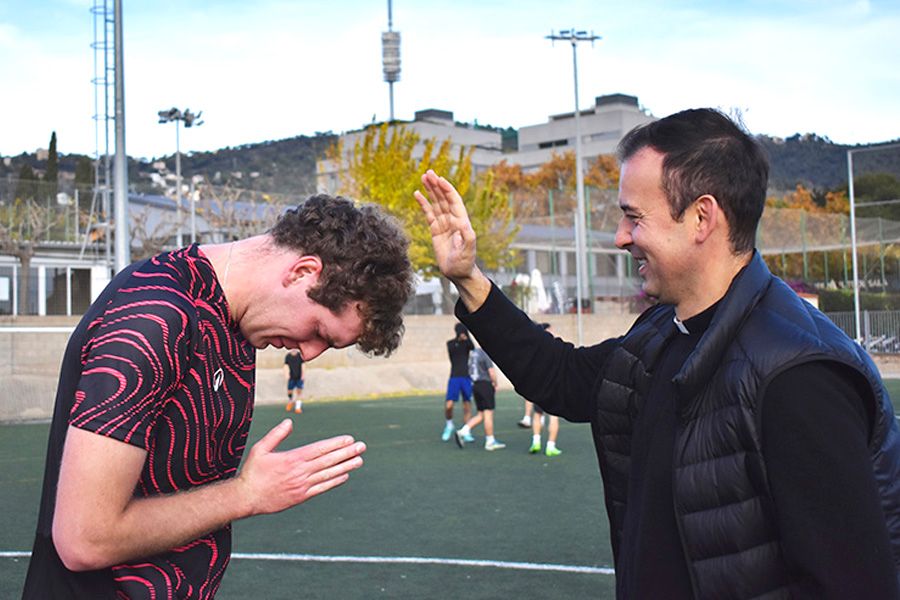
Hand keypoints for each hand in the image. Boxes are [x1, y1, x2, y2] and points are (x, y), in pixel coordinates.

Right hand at [237, 419, 365, 515]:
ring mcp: (302, 485)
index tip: (349, 439)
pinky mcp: (301, 496)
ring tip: (359, 460)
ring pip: (329, 474)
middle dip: (347, 453)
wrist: (247, 498)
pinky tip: (345, 475)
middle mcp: (300, 472)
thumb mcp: (260, 449)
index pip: (320, 449)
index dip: (336, 444)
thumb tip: (290, 421)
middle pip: (328, 460)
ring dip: (346, 466)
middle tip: (362, 447)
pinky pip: (322, 488)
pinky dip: (335, 481)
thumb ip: (276, 434)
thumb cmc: (253, 472)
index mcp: (292, 458)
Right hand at [414, 170, 490, 309]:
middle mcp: (453, 220)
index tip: (439, 179)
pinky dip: (424, 203)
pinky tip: (418, 194)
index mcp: (461, 222)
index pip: (454, 201)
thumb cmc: (465, 263)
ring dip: (431, 190)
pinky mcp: (436, 230)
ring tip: (423, 177)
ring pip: (436, 203)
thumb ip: (467, 238)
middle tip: (429, 172)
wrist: (458, 273)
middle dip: (437, 185)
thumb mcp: (468, 251)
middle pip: (444, 198)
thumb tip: (464, 224)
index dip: (447, 189)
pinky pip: (429, 213)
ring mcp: (444, 224)